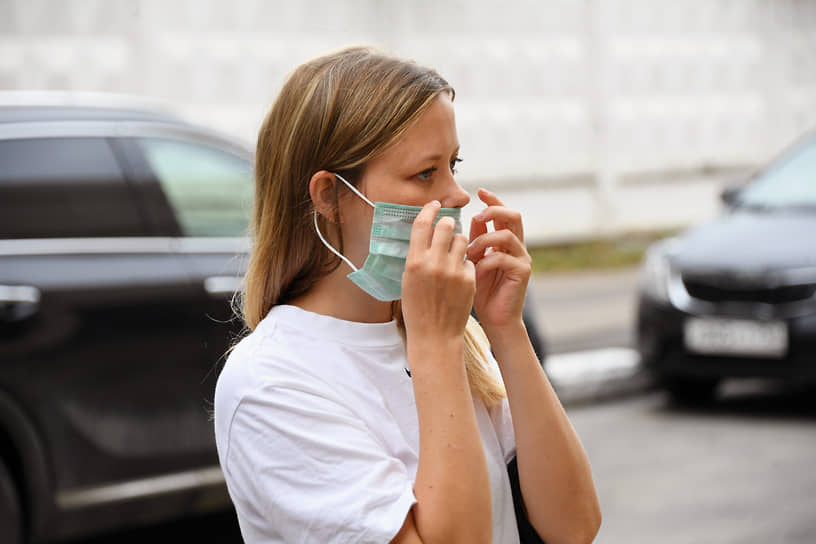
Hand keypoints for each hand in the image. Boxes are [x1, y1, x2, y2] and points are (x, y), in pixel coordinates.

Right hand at [401, 201, 475, 343]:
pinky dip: (465, 263)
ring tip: (454, 253)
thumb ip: (417, 256)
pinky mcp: (469, 279)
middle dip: (447, 224)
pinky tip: (459, 276)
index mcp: (414, 262)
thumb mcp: (408, 280)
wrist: (435, 335)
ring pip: (462, 239)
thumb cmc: (417, 309)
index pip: (422, 224)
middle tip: (447, 227)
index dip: (429, 210)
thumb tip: (426, 234)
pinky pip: (469, 259)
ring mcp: (453, 271)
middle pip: (446, 226)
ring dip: (458, 242)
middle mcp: (434, 263)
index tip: (434, 205)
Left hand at [466, 189, 531, 334]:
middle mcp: (518, 247)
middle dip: (494, 211)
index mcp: (506, 242)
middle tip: (477, 215)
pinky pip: (502, 257)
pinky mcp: (522, 272)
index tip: (479, 191)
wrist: (495, 319)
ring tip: (468, 252)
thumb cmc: (482, 291)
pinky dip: (486, 261)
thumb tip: (472, 217)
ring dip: (484, 240)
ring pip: (506, 235)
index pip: (503, 214)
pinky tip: (475, 271)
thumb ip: (476, 240)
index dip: (493, 200)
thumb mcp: (475, 261)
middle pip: (514, 216)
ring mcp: (522, 259)